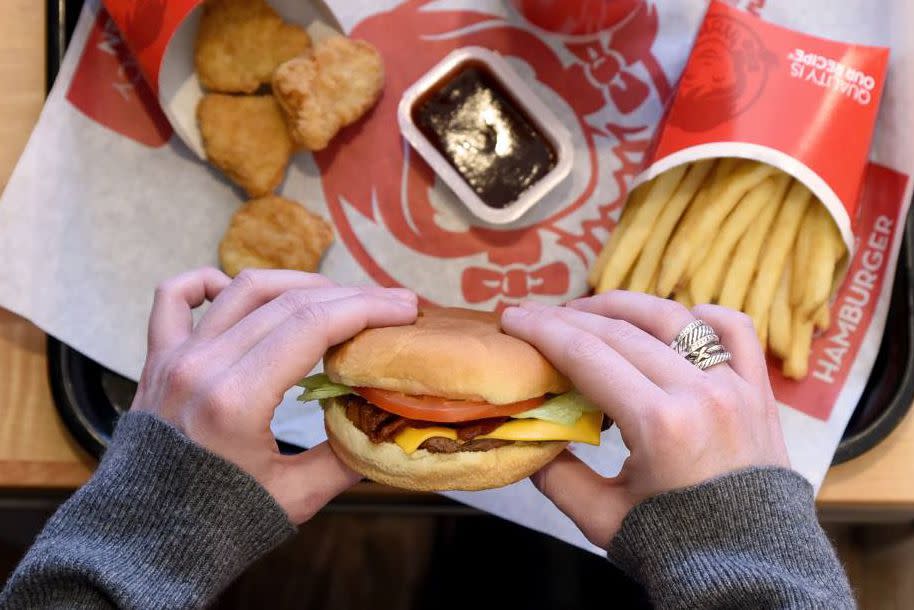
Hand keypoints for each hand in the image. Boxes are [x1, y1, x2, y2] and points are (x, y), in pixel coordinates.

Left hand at [131, 267, 417, 522]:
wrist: (142, 544)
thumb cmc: (218, 526)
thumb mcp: (296, 498)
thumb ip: (347, 456)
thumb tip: (389, 421)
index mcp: (236, 400)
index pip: (312, 325)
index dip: (366, 308)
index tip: (404, 307)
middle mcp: (202, 366)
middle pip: (288, 302)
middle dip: (349, 295)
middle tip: (389, 303)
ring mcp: (174, 358)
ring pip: (244, 289)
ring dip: (297, 283)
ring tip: (335, 296)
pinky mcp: (157, 360)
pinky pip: (175, 298)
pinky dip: (208, 282)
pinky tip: (238, 289)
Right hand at [501, 292, 788, 548]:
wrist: (751, 572)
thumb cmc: (674, 546)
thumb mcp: (600, 517)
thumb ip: (555, 474)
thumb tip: (525, 434)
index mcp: (658, 423)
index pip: (587, 354)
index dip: (543, 330)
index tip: (513, 317)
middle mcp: (699, 391)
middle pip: (622, 331)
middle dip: (571, 316)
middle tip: (538, 316)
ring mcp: (735, 386)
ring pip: (673, 318)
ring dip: (625, 306)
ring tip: (591, 311)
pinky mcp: (759, 391)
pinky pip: (734, 331)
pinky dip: (701, 316)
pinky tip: (675, 320)